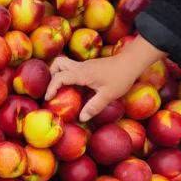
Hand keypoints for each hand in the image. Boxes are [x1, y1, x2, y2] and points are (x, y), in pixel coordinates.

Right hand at [45, 35, 166, 122]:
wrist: (131, 62)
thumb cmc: (121, 77)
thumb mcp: (108, 95)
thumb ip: (94, 107)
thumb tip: (82, 118)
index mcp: (82, 73)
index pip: (60, 77)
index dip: (51, 87)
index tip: (48, 98)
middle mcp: (80, 67)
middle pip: (57, 64)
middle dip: (51, 76)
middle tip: (53, 91)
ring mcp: (84, 65)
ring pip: (64, 64)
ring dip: (58, 74)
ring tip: (61, 90)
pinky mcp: (89, 66)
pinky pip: (72, 69)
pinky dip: (68, 76)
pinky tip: (74, 88)